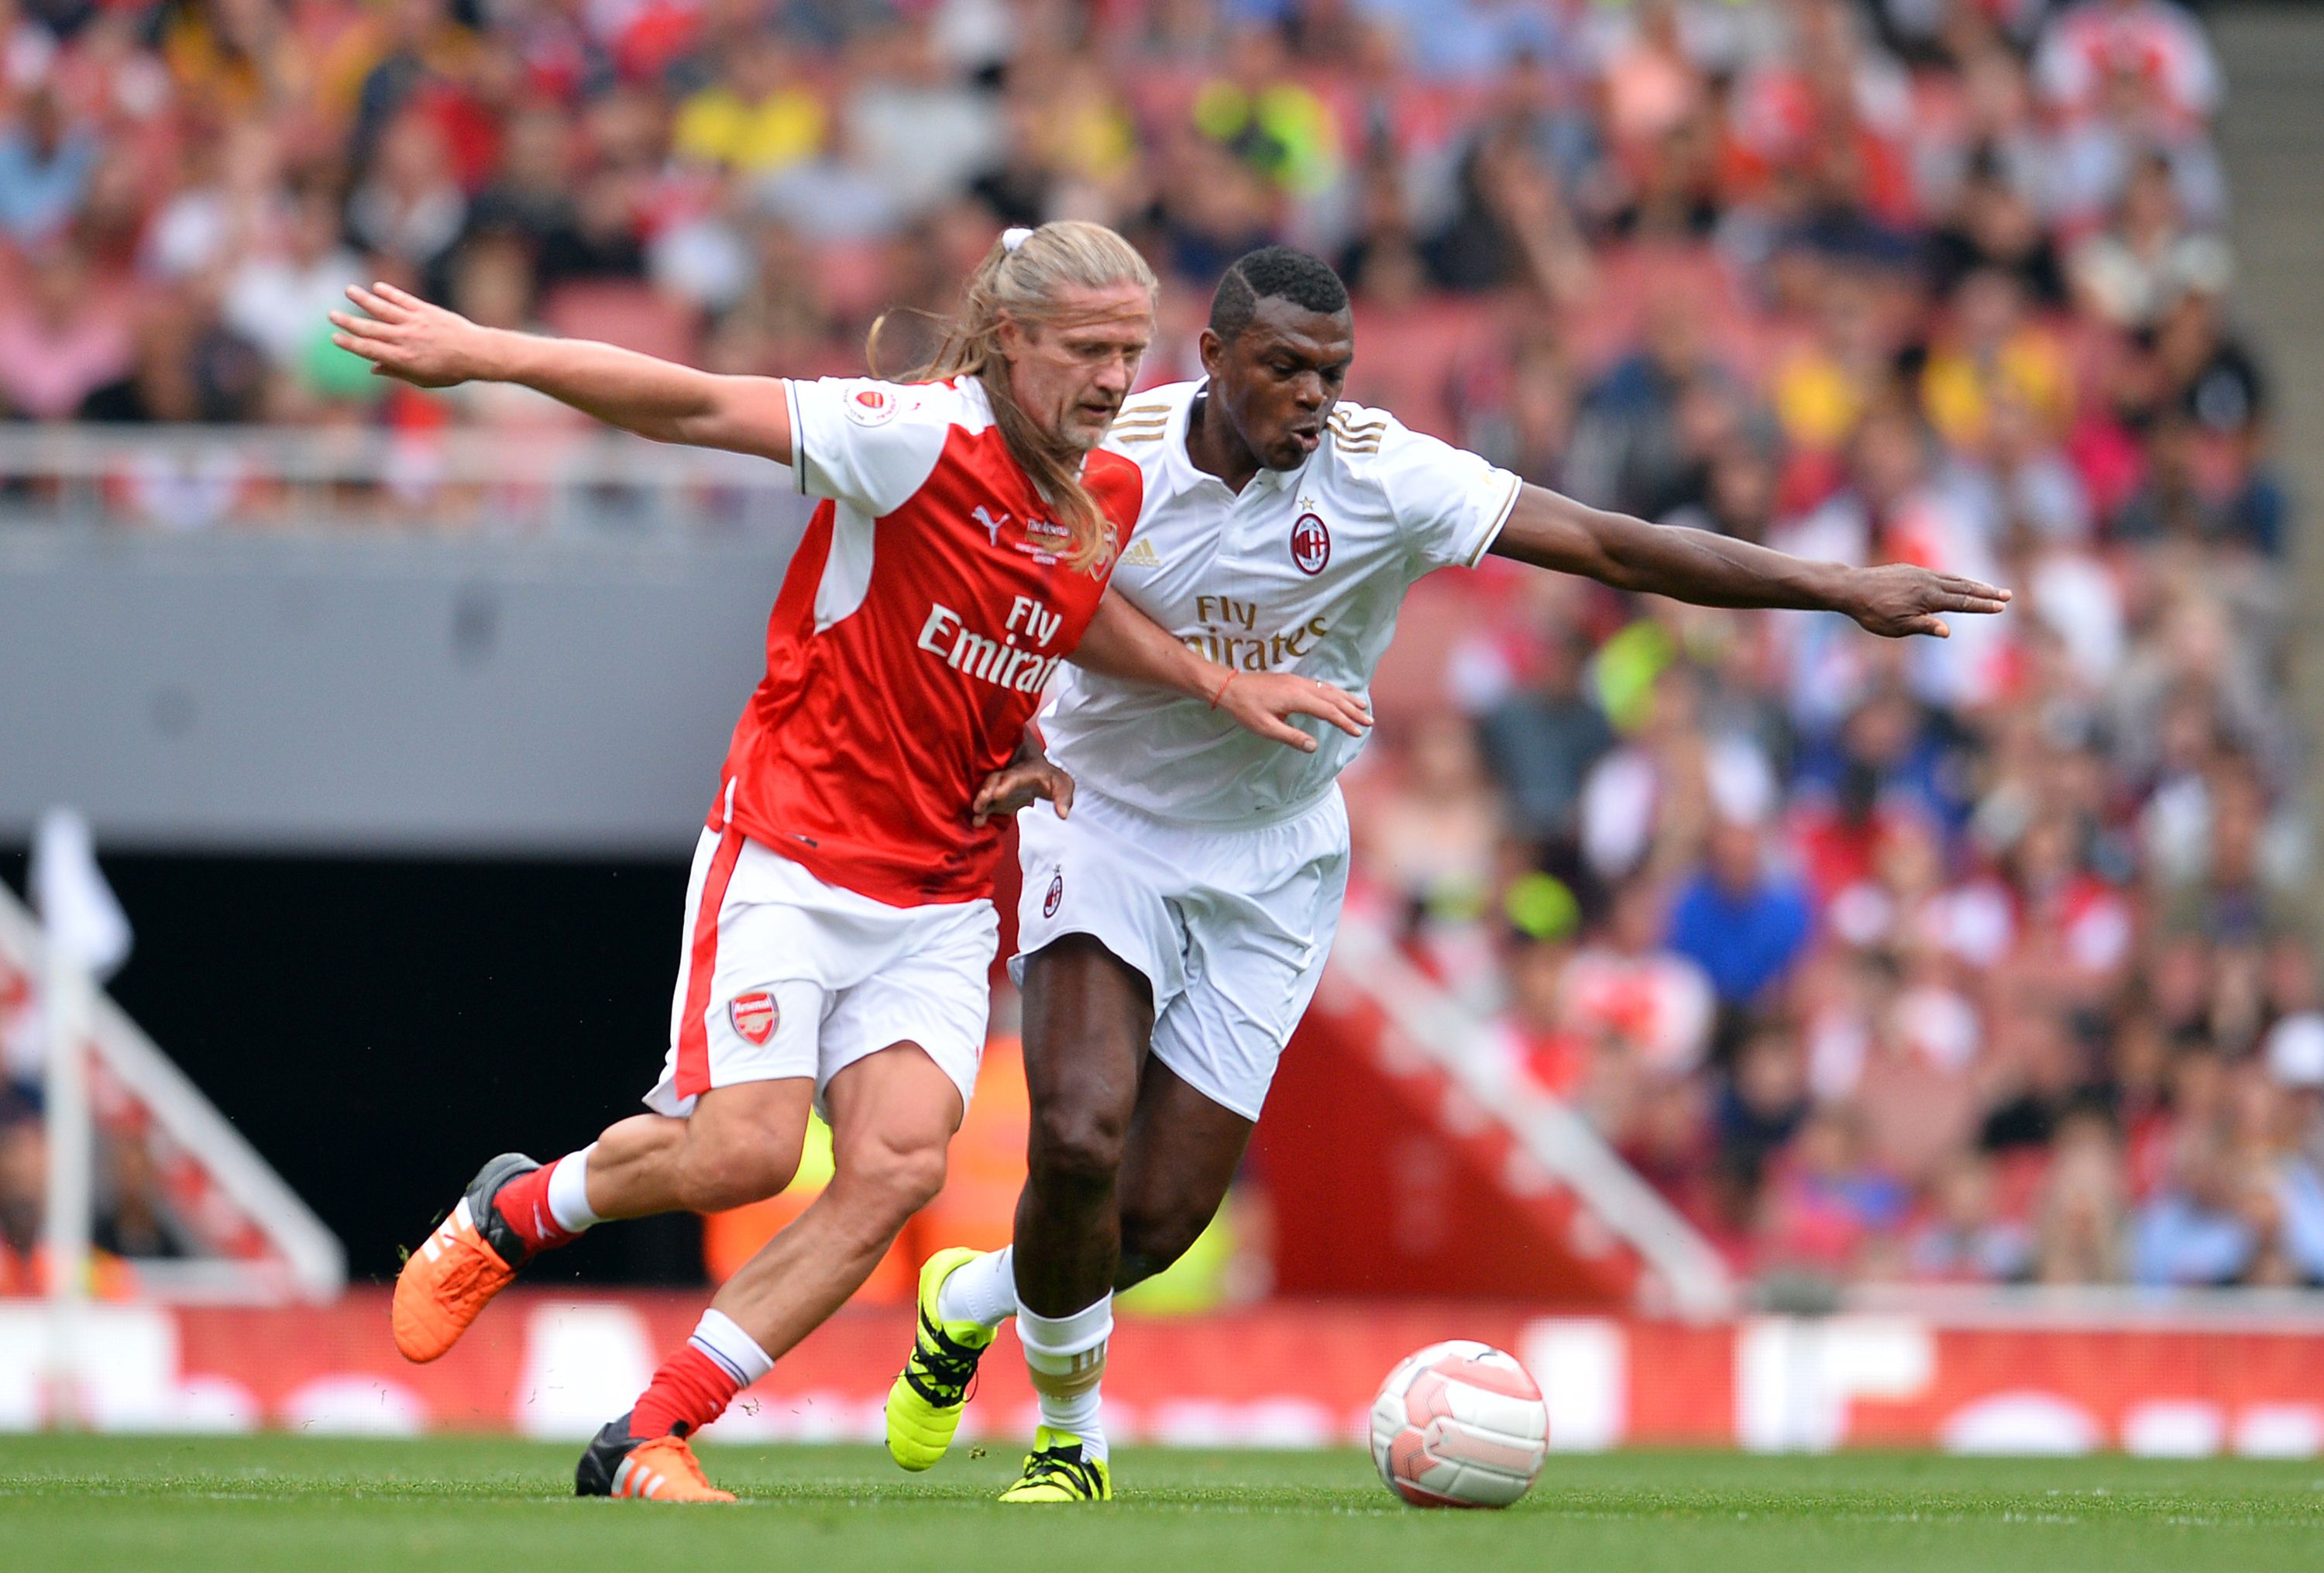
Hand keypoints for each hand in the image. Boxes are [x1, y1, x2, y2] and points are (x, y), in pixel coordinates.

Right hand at [328, 282, 500, 387]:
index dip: (351, 343)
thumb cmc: (451, 371)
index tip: (335, 337)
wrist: (477, 353)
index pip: (370, 349)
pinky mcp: (426, 311)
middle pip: (371, 328)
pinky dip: (390, 293)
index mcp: (403, 359)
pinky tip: (377, 287)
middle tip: (331, 314)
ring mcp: (415, 322)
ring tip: (348, 290)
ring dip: (364, 299)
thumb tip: (373, 368)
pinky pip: (404, 300)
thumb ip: (397, 372)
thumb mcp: (423, 380)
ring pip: (384, 309)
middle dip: (349, 321)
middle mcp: (406, 339)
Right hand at [971, 754, 1074, 825]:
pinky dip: (981, 813)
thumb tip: (1064, 814)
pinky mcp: (996, 800)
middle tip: (979, 803)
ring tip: (976, 812)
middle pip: (994, 781)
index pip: (1013, 777)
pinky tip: (978, 822)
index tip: (998, 794)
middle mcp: (1009, 778)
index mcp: (1025, 773)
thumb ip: (1064, 797)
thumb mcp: (1063, 784)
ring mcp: (1000, 788)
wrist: (1037, 774)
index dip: (1005, 784)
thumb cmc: (1050, 779)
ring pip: (986, 792)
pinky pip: (986, 805)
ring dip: (980, 802)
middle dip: (986, 791)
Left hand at [1215, 671, 1372, 753]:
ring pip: (1329, 688)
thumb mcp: (1266, 728)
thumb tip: (1314, 746)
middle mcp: (1301, 686)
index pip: (1328, 710)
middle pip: (1334, 697)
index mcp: (1297, 697)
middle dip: (1353, 710)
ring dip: (1346, 698)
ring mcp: (1297, 681)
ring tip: (1362, 706)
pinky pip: (1320, 685)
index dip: (1345, 722)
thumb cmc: (1245, 709)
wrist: (1229, 686)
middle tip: (1369, 721)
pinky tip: (1338, 696)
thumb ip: (1292, 737)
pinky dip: (1334, 692)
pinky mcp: (1292, 680)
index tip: (1358, 732)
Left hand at [1841, 563, 2011, 638]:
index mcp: (1928, 597)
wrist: (1852, 588)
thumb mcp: (1896, 626)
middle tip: (2008, 595)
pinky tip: (1958, 582)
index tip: (2001, 607)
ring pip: (1953, 578)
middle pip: (1964, 587)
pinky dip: (1955, 578)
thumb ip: (1923, 626)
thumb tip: (1947, 632)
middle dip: (1987, 592)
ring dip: (1973, 584)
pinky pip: (1940, 574)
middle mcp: (1928, 582)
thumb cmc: (1873, 612)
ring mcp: (1920, 573)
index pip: (1962, 602)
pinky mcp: (1911, 570)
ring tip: (1990, 588)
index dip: (1983, 605)